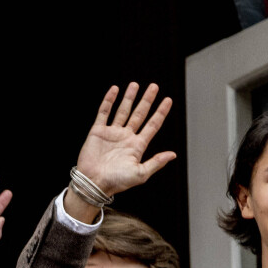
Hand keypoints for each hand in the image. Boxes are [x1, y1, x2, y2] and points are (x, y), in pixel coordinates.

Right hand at [67, 82, 174, 217]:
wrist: (94, 183)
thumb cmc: (117, 182)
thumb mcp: (141, 174)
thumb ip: (156, 162)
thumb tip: (173, 154)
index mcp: (137, 146)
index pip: (152, 125)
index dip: (160, 113)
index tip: (168, 100)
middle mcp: (126, 137)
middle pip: (139, 114)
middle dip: (147, 100)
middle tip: (154, 87)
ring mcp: (112, 133)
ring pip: (123, 110)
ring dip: (129, 98)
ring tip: (135, 85)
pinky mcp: (98, 131)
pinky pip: (104, 112)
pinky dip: (109, 101)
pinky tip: (114, 90)